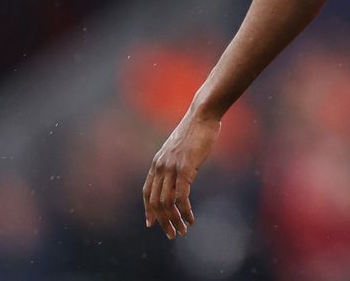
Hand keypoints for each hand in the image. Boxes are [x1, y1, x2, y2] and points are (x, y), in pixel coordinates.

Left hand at [143, 111, 219, 238]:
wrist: (203, 115)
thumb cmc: (196, 129)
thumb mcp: (181, 149)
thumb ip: (177, 163)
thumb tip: (182, 175)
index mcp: (158, 162)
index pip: (147, 192)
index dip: (148, 210)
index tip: (151, 224)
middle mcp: (160, 166)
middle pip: (155, 202)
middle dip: (163, 221)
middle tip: (171, 234)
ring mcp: (171, 167)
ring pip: (167, 203)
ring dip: (174, 220)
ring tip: (182, 231)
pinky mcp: (185, 168)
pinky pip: (181, 197)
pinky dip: (185, 212)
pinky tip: (191, 219)